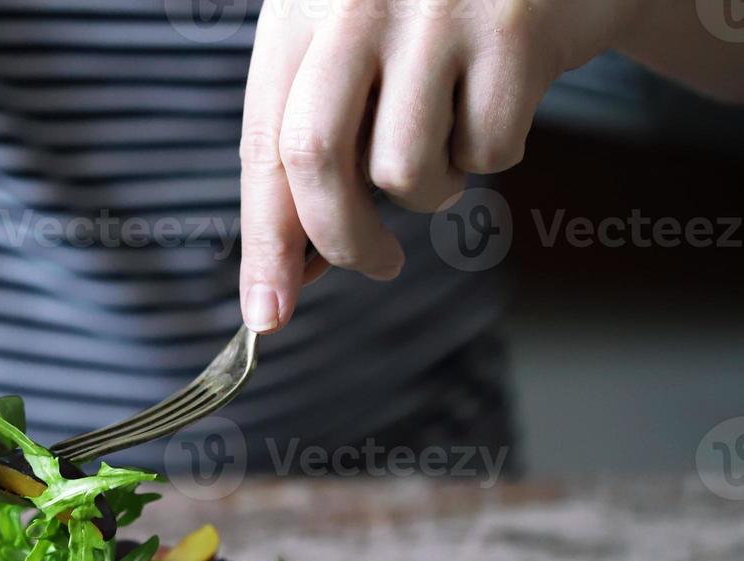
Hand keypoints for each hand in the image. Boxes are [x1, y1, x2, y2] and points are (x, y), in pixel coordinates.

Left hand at [238, 0, 641, 331]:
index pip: (264, 144)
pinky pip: (486, 151)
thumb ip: (316, 145)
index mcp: (299, 9)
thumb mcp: (355, 56)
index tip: (266, 312)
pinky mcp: (513, 30)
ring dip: (431, 189)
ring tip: (448, 142)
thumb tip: (290, 273)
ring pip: (405, 168)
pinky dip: (491, 152)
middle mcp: (356, 1)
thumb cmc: (434, 18)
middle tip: (375, 264)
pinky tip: (498, 99)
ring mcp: (436, 11)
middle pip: (316, 158)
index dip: (264, 240)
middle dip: (343, 238)